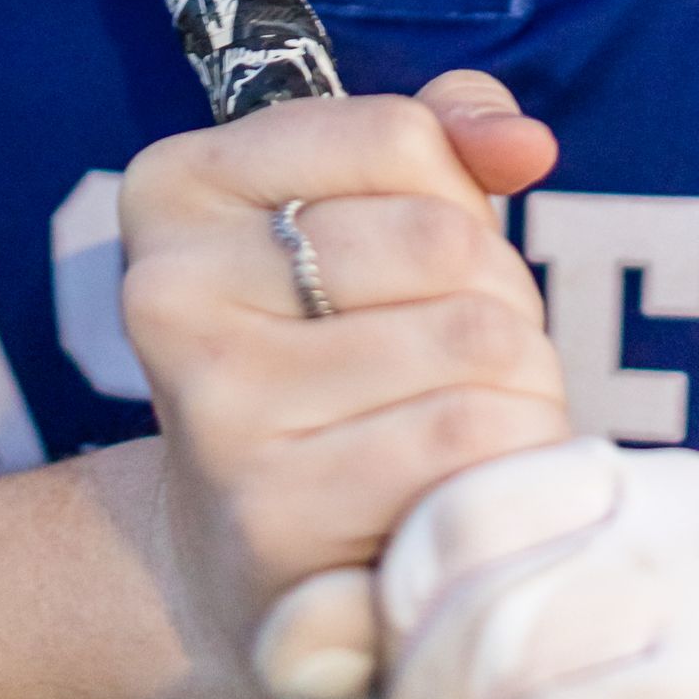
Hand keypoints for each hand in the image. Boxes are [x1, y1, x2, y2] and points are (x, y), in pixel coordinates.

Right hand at [118, 71, 564, 697]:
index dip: (460, 193)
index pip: (397, 135)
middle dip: (501, 294)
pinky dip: (514, 458)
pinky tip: (468, 483)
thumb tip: (526, 144)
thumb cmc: (322, 353)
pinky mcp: (275, 517)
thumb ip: (444, 138)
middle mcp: (172, 289)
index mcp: (176, 186)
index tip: (431, 253)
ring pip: (477, 342)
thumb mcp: (357, 216)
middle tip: (468, 353)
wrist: (236, 562)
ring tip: (474, 418)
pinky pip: (470, 448)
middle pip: (443, 241)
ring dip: (524, 382)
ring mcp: (217, 408)